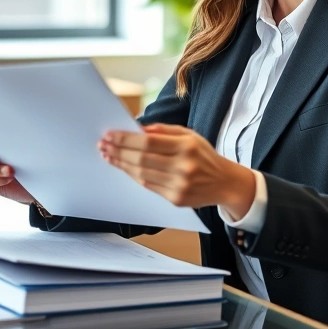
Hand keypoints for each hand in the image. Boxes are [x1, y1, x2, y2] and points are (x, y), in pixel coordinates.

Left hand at [98, 123, 255, 217]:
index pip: (147, 142)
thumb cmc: (203, 155)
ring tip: (108, 155)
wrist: (224, 182)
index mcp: (186, 146)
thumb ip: (162, 131)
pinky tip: (123, 167)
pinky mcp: (176, 199)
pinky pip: (148, 186)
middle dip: (118, 151)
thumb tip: (136, 129)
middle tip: (103, 145)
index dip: (125, 139)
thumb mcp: (189, 135)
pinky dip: (133, 175)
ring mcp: (179, 185)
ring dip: (121, 164)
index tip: (109, 135)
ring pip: (141, 174)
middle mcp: (183, 167)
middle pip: (141, 159)